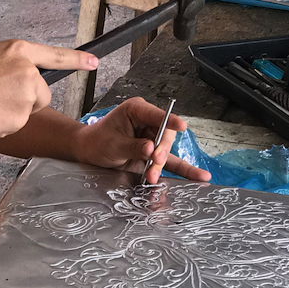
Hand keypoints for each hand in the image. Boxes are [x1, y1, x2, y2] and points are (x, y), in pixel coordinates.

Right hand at [0, 40, 97, 141]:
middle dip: (28, 99)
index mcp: (18, 51)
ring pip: (31, 109)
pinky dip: (6, 124)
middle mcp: (28, 70)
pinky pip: (19, 123)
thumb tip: (21, 76)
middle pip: (43, 91)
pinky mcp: (22, 115)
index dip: (76, 59)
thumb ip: (10, 63)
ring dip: (15, 111)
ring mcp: (26, 93)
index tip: (94, 62)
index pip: (54, 55)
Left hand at [76, 97, 211, 183]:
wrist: (89, 153)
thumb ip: (133, 147)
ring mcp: (152, 138)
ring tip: (152, 176)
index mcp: (136, 111)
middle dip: (161, 150)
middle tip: (155, 160)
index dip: (170, 121)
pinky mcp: (153, 154)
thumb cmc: (97, 142)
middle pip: (165, 135)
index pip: (157, 115)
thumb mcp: (112, 144)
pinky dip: (183, 171)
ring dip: (161, 165)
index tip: (181, 126)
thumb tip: (150, 149)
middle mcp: (147, 123)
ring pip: (166, 151)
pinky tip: (199, 177)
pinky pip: (170, 162)